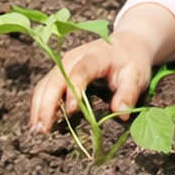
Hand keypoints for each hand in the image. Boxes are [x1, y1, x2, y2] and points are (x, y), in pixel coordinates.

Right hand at [27, 37, 151, 131]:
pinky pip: (46, 87)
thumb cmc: (132, 62)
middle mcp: (74, 58)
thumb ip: (129, 93)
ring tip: (37, 130)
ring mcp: (64, 64)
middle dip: (47, 104)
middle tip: (44, 129)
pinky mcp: (60, 72)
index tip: (71, 111)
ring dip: (39, 106)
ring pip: (45, 84)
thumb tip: (120, 113)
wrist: (127, 44)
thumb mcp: (137, 75)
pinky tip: (40, 121)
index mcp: (95, 56)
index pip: (80, 71)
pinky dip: (41, 104)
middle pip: (55, 79)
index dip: (74, 90)